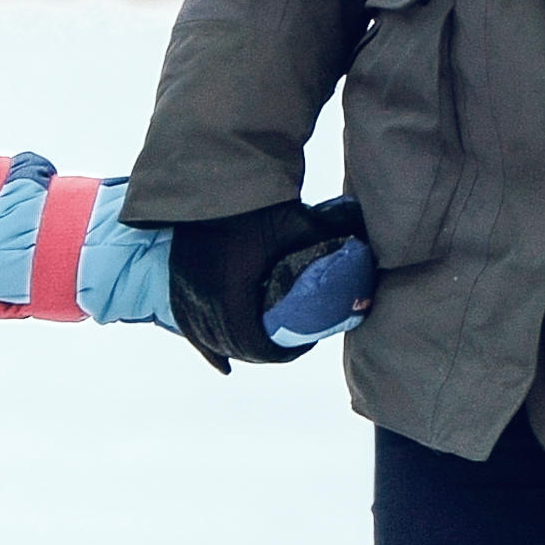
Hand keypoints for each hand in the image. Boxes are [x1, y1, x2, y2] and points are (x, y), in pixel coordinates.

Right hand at [158, 199, 357, 372]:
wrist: (209, 178)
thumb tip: (366, 259)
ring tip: (265, 347)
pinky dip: (209, 348)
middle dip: (262, 350)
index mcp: (228, 288)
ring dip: (238, 348)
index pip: (251, 340)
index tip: (302, 345)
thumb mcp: (297, 223)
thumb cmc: (255, 202)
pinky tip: (224, 367)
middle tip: (290, 344)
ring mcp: (184, 290)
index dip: (278, 352)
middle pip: (231, 343)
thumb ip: (329, 243)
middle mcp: (201, 296)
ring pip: (210, 338)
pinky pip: (190, 328)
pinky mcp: (178, 283)